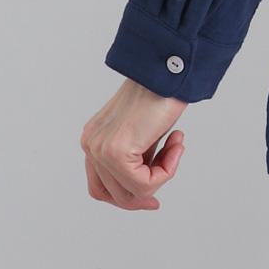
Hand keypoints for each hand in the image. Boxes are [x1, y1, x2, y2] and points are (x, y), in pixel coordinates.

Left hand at [82, 78, 188, 209]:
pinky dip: (167, 170)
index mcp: (94, 139)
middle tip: (169, 171)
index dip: (128, 196)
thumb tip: (144, 189)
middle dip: (146, 191)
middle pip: (113, 195)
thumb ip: (136, 155)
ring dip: (162, 174)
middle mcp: (91, 145)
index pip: (101, 186)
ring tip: (176, 145)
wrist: (170, 69)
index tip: (152, 199)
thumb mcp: (143, 131)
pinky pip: (144, 184)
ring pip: (131, 193)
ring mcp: (100, 149)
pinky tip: (177, 143)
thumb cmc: (162, 93)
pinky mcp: (117, 152)